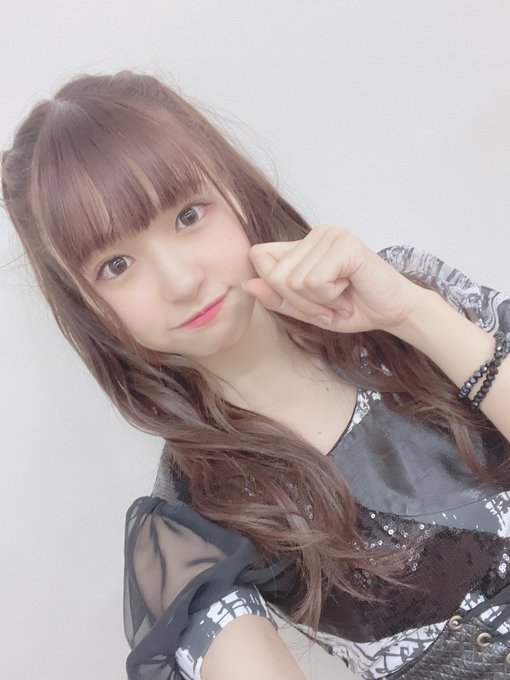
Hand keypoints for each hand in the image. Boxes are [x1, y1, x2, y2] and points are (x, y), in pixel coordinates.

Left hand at [242, 226, 426, 333]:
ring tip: (341, 296)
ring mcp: (330, 235)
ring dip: (318, 301)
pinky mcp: (345, 245)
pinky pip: (314, 281)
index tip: (307, 300)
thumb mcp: (308, 310)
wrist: (395, 311)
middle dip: (301, 302)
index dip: (275, 287)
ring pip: (293, 281)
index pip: (258, 256)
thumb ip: (278, 299)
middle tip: (330, 302)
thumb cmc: (354, 308)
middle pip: (274, 274)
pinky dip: (330, 296)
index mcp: (303, 244)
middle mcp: (315, 233)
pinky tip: (349, 288)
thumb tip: (247, 284)